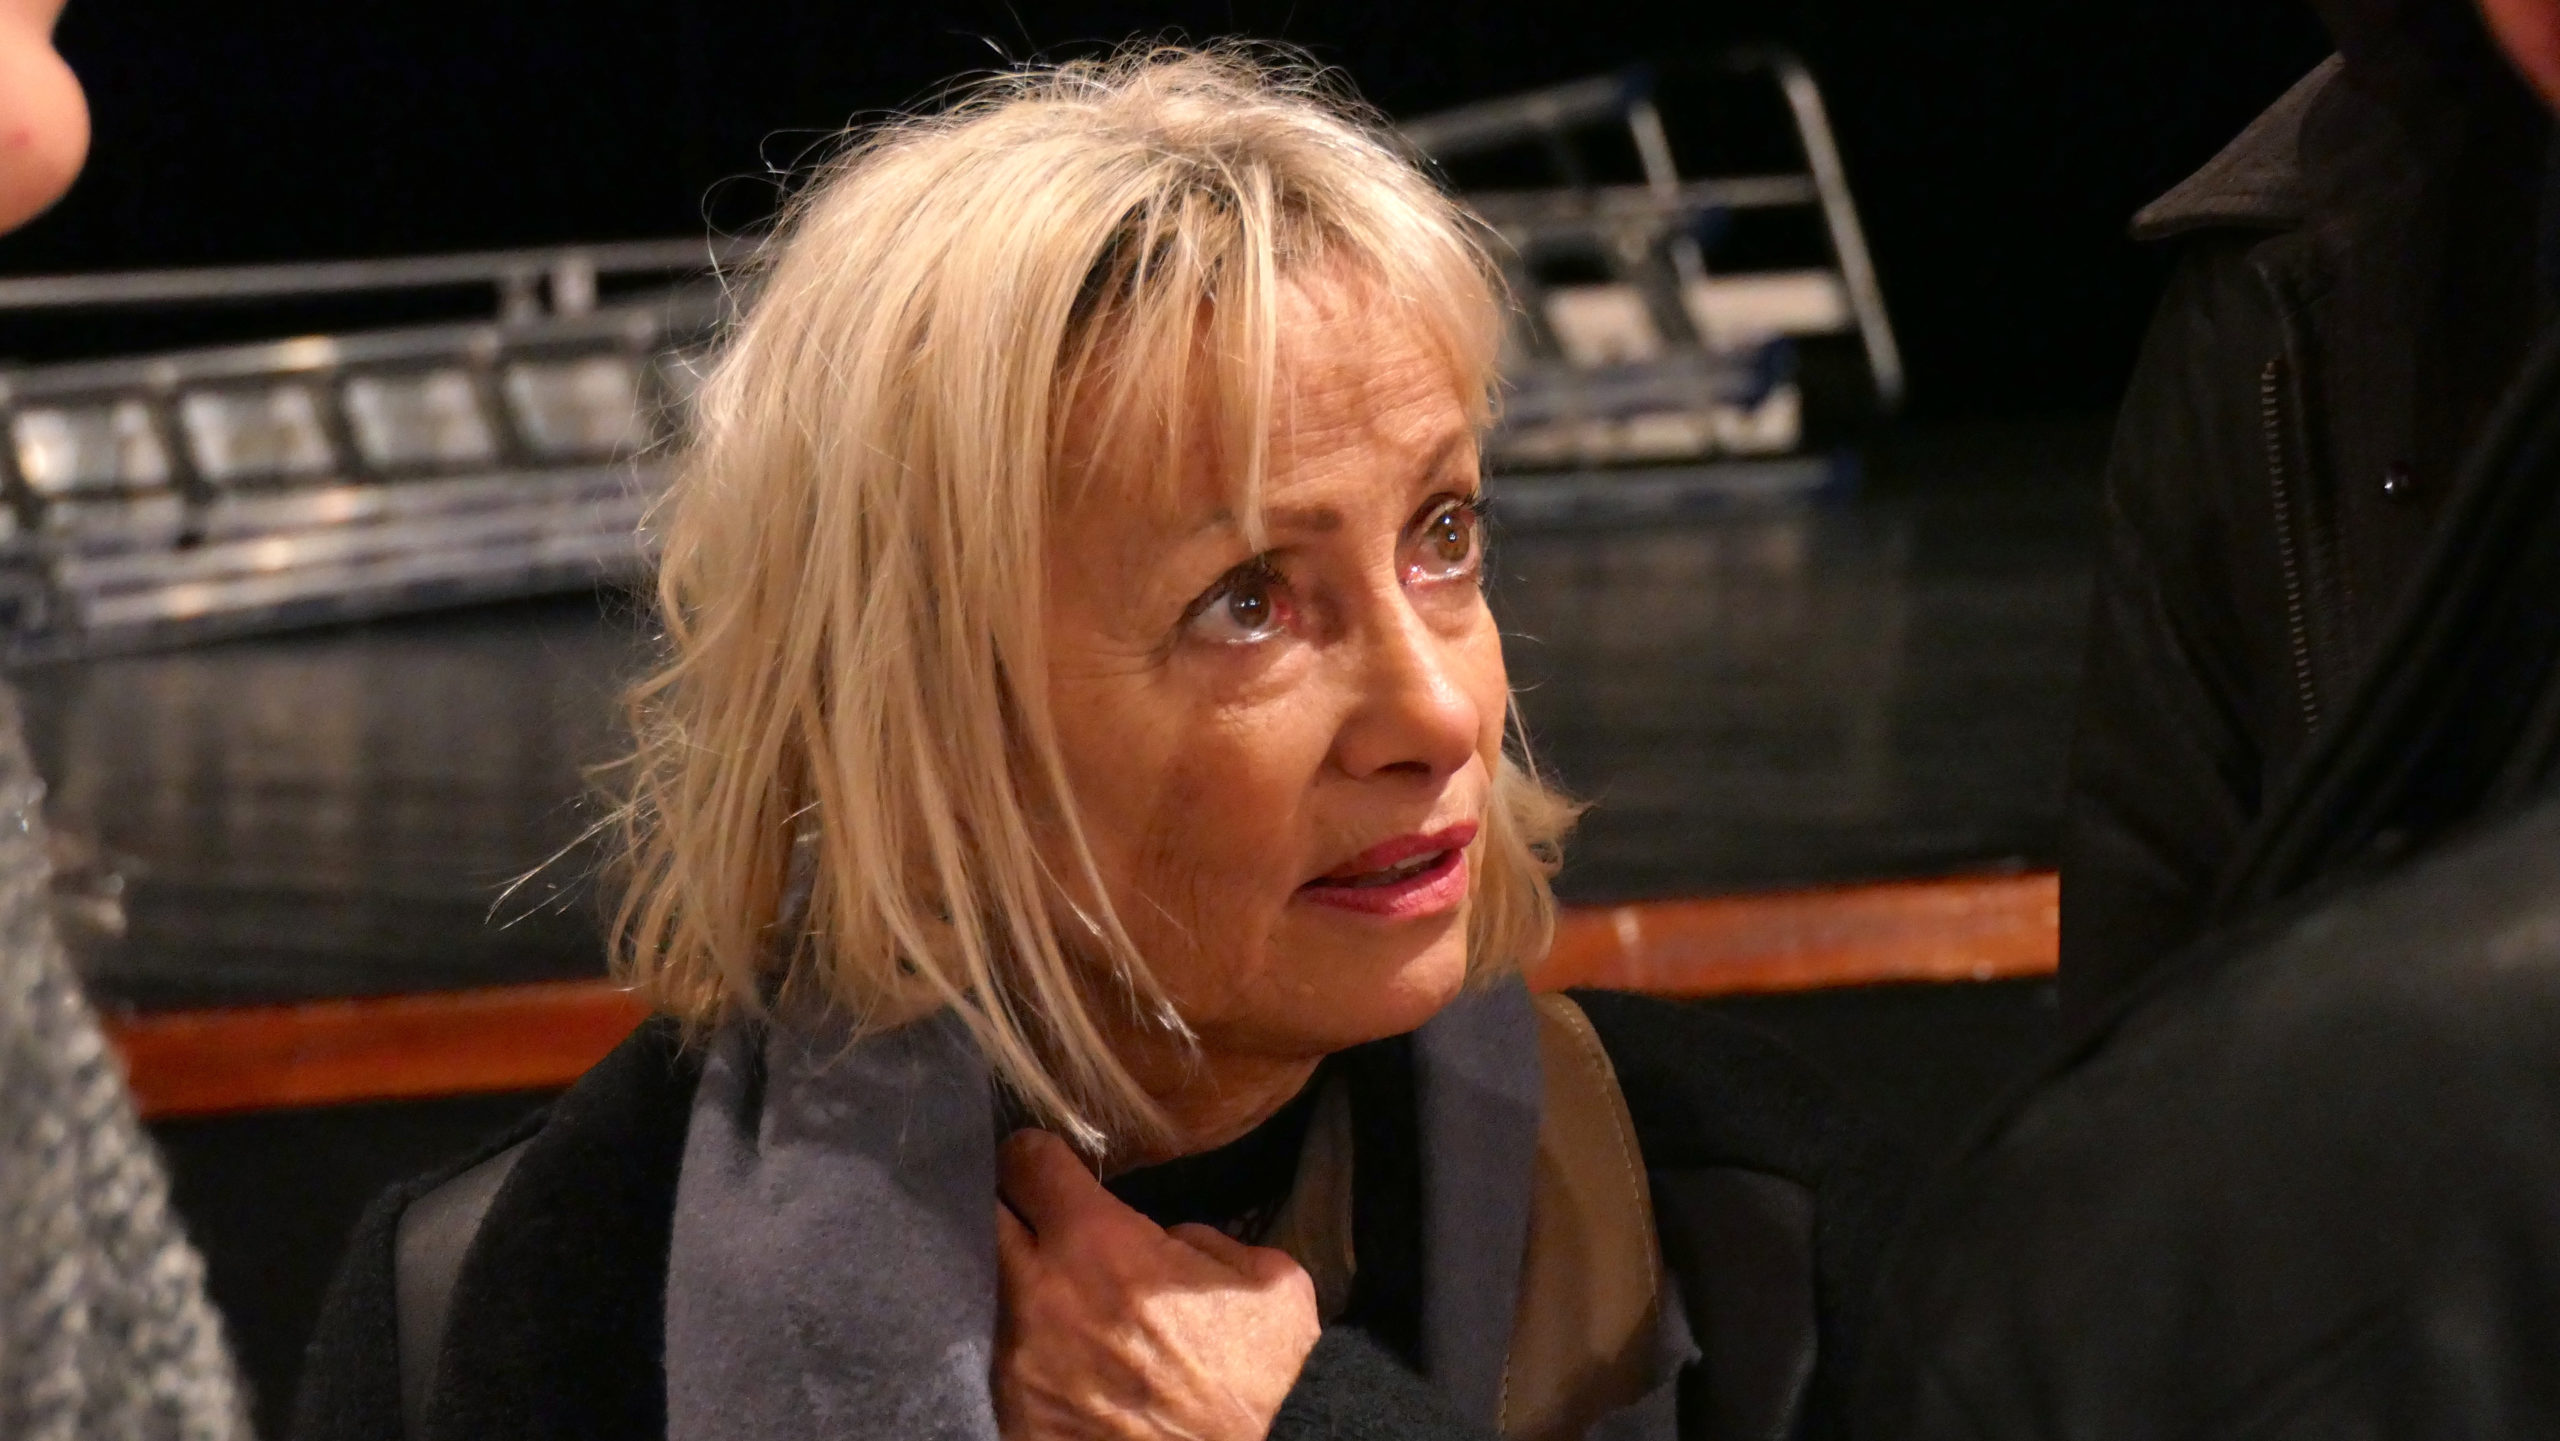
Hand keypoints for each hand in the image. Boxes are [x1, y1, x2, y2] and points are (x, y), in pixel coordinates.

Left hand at [994, 1128, 1321, 1439]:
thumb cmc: (1265, 1376)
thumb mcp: (1265, 1277)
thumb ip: (1201, 1237)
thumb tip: (1163, 1240)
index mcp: (1101, 1244)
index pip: (1026, 1163)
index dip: (1035, 1156)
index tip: (1043, 1166)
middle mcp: (1042, 1296)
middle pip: (980, 1219)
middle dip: (1004, 1210)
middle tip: (1029, 1220)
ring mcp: (1019, 1366)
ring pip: (979, 1294)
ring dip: (1008, 1286)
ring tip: (1041, 1296)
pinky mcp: (1015, 1420)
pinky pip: (991, 1368)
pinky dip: (1014, 1356)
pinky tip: (1046, 1359)